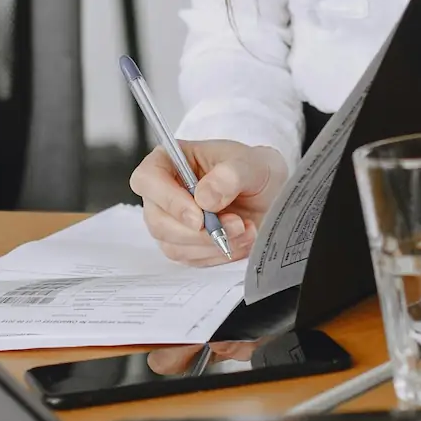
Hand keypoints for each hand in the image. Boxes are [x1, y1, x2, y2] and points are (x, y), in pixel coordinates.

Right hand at [131, 141, 286, 264]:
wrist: (273, 196)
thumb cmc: (256, 171)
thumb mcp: (251, 164)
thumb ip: (229, 176)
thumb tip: (204, 198)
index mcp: (170, 161)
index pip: (147, 179)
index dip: (168, 200)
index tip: (198, 215)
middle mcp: (165, 192)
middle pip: (157, 220)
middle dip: (198, 231)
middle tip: (234, 224)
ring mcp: (172, 221)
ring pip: (173, 245)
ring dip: (212, 243)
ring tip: (245, 228)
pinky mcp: (185, 245)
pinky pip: (191, 259)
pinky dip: (218, 253)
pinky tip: (240, 239)